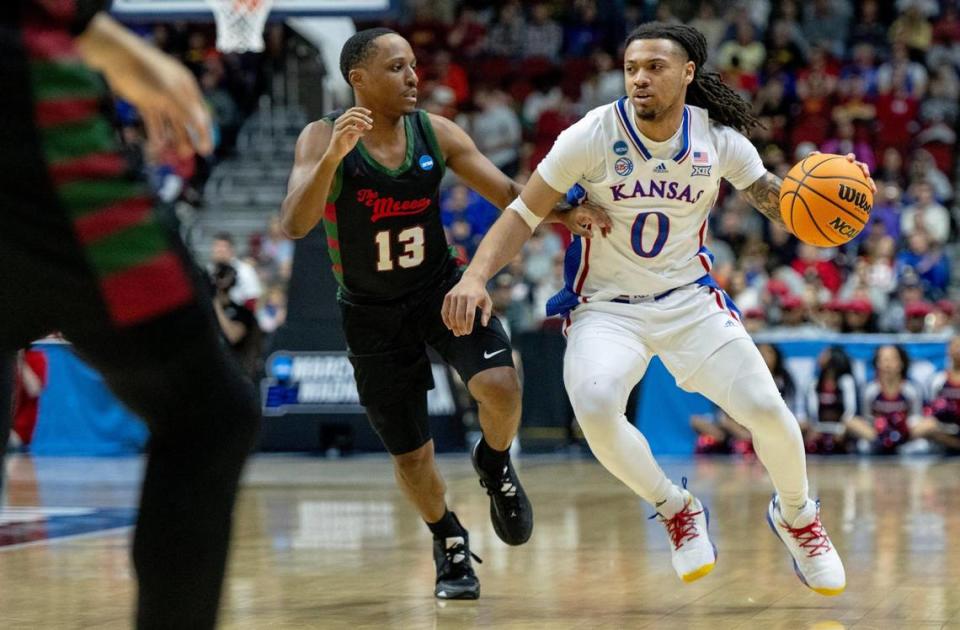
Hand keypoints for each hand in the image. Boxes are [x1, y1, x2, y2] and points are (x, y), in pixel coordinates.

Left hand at [78, 16, 212, 157]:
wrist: (117, 58)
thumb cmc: (147, 72)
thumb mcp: (169, 93)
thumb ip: (186, 110)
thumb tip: (202, 125)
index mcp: (187, 88)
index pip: (200, 114)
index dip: (204, 133)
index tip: (205, 151)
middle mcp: (176, 94)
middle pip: (186, 120)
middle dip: (188, 138)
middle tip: (186, 155)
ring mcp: (160, 98)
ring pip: (170, 122)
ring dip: (174, 138)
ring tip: (174, 153)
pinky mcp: (145, 101)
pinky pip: (154, 120)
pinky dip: (156, 132)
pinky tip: (157, 144)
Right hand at [325, 107, 373, 160]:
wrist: (336, 154)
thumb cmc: (345, 144)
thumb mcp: (354, 134)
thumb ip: (358, 127)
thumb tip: (365, 121)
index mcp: (342, 120)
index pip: (351, 110)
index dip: (361, 110)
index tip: (370, 112)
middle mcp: (339, 122)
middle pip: (352, 113)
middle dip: (363, 116)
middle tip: (371, 121)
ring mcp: (338, 127)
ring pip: (351, 119)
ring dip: (362, 122)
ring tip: (369, 127)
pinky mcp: (338, 134)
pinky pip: (349, 128)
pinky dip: (358, 130)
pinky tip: (363, 134)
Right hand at [441, 273, 490, 335]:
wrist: (472, 279)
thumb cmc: (481, 293)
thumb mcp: (487, 302)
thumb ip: (486, 313)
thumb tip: (484, 325)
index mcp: (472, 297)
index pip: (469, 314)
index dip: (468, 325)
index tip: (468, 332)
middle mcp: (461, 296)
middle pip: (459, 315)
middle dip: (460, 327)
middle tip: (462, 334)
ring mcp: (453, 296)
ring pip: (451, 314)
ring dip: (453, 325)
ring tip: (457, 332)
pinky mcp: (447, 296)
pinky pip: (444, 310)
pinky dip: (446, 320)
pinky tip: (450, 327)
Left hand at [558, 199, 611, 237]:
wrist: (566, 215)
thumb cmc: (569, 221)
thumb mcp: (574, 228)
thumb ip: (583, 232)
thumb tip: (592, 235)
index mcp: (582, 210)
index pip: (592, 213)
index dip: (598, 219)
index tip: (603, 225)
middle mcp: (588, 207)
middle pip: (600, 212)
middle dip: (606, 221)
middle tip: (610, 231)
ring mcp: (591, 209)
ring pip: (602, 214)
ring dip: (607, 222)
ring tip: (609, 232)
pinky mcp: (593, 212)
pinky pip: (601, 217)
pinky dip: (604, 224)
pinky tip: (604, 232)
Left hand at [813, 151, 876, 194]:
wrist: (830, 182)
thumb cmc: (826, 172)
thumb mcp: (820, 167)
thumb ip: (817, 160)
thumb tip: (811, 153)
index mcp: (846, 163)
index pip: (850, 158)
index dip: (851, 158)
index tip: (849, 160)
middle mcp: (854, 168)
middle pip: (862, 166)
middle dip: (864, 169)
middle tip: (865, 174)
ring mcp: (858, 176)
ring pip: (867, 178)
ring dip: (870, 182)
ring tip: (872, 189)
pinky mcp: (860, 185)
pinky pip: (866, 188)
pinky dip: (869, 190)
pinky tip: (872, 195)